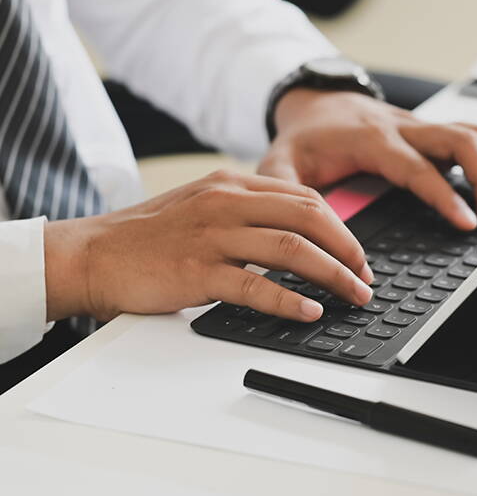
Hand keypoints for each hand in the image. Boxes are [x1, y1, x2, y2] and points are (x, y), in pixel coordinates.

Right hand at [43, 171, 372, 323]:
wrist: (92, 254)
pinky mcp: (197, 271)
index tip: (357, 254)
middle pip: (309, 217)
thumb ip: (248, 213)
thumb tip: (300, 235)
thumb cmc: (149, 237)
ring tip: (354, 295)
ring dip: (333, 275)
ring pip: (292, 249)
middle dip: (348, 249)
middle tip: (366, 276)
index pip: (305, 198)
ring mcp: (212, 236)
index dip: (341, 227)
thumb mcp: (203, 207)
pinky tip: (311, 311)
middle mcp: (226, 203)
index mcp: (231, 184)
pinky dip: (290, 300)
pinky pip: (256, 285)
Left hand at [257, 89, 476, 229]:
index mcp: (371, 139)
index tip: (467, 222)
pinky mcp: (431, 131)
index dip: (445, 194)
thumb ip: (284, 190)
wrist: (314, 103)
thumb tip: (298, 228)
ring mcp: (421, 126)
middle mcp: (403, 127)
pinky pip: (474, 135)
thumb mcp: (279, 162)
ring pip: (476, 133)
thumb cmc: (303, 138)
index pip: (418, 166)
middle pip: (462, 138)